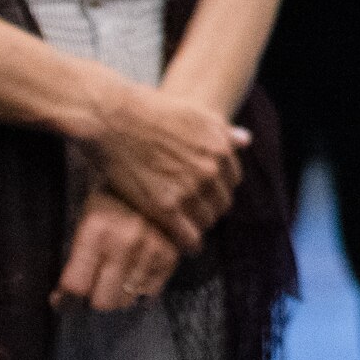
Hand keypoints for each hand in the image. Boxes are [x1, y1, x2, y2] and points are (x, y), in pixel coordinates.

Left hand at [55, 191, 182, 312]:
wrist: (153, 175)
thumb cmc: (109, 199)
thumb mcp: (84, 220)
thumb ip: (76, 260)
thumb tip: (62, 300)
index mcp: (96, 231)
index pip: (76, 286)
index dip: (67, 300)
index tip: (63, 300)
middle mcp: (125, 242)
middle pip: (104, 301)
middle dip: (94, 298)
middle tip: (92, 287)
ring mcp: (152, 249)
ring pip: (127, 299)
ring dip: (118, 294)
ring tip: (114, 279)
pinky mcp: (172, 254)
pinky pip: (151, 292)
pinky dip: (141, 290)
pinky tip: (134, 277)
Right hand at [73, 75, 249, 253]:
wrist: (113, 118)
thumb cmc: (150, 111)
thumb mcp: (196, 113)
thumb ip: (222, 131)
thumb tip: (246, 140)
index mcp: (221, 149)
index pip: (231, 181)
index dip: (219, 189)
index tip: (208, 195)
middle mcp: (211, 171)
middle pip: (221, 202)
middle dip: (210, 208)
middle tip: (197, 214)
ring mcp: (189, 190)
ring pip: (206, 220)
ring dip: (199, 226)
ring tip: (188, 229)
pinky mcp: (165, 207)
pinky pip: (188, 236)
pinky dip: (189, 244)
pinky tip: (186, 247)